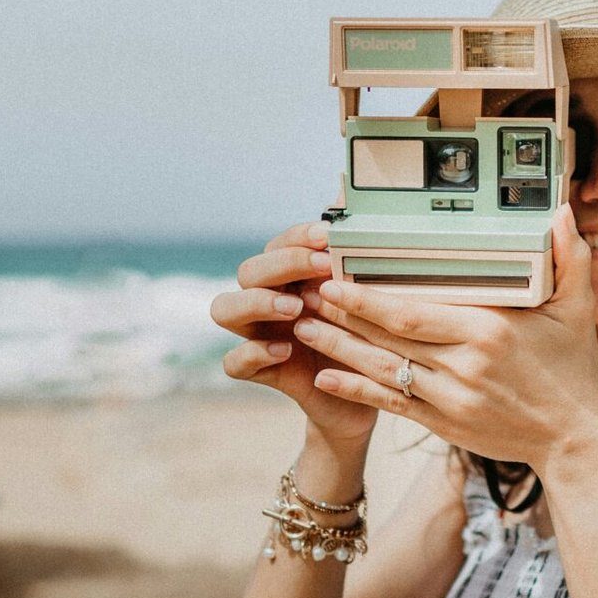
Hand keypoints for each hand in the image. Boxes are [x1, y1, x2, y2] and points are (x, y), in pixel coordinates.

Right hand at [211, 221, 377, 453]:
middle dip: (282, 264)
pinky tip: (284, 350)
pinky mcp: (261, 371)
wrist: (373, 393)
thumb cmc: (372, 337)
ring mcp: (260, 335)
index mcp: (293, 278)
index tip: (328, 236)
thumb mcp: (373, 299)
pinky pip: (234, 362)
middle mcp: (269, 300)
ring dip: (257, 302)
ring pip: (225, 309)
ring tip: (294, 308)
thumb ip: (361, 258)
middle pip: (248, 271)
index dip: (298, 237)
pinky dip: (253, 353)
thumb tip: (355, 204)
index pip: (280, 245)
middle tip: (322, 268)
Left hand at [290, 208, 597, 476]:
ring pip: (381, 371)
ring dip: (338, 350)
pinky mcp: (444, 424)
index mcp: (488, 330)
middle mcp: (463, 365)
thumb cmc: (574, 368)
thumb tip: (560, 210)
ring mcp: (450, 398)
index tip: (337, 278)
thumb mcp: (578, 309)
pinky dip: (355, 391)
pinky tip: (324, 378)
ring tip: (303, 328)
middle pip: (388, 338)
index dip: (368, 298)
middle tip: (306, 293)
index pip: (412, 311)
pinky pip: (390, 405)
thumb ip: (568, 256)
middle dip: (342, 316)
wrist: (575, 437)